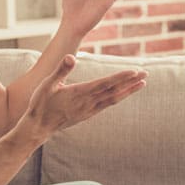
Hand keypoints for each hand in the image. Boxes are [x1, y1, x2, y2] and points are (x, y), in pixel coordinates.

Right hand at [24, 54, 146, 137]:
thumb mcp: (48, 84)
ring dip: (129, 91)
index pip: (105, 83)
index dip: (121, 77)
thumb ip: (61, 70)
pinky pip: (107, 105)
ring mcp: (89, 110)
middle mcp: (88, 102)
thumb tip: (71, 57)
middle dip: (131, 82)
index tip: (135, 71)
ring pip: (114, 99)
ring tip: (142, 83)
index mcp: (80, 93)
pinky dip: (118, 98)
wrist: (38, 128)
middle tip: (146, 73)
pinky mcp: (87, 114)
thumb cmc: (41, 104)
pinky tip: (124, 94)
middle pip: (114, 91)